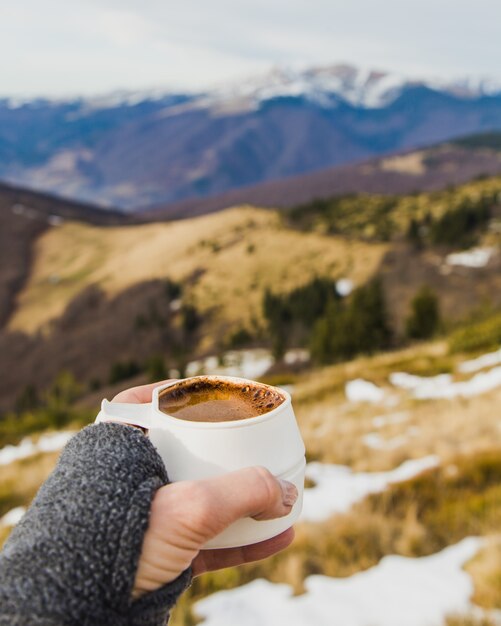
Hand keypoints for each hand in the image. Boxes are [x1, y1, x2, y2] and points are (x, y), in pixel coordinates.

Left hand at [113, 381, 297, 597]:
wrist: (83, 610)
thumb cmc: (120, 544)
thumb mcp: (190, 507)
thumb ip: (245, 492)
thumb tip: (288, 494)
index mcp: (118, 450)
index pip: (147, 403)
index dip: (181, 395)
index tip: (214, 395)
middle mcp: (128, 479)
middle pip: (183, 451)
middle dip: (224, 451)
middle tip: (253, 446)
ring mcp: (144, 518)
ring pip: (198, 497)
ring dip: (240, 498)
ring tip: (277, 497)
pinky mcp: (160, 554)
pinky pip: (206, 539)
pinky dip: (241, 539)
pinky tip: (276, 537)